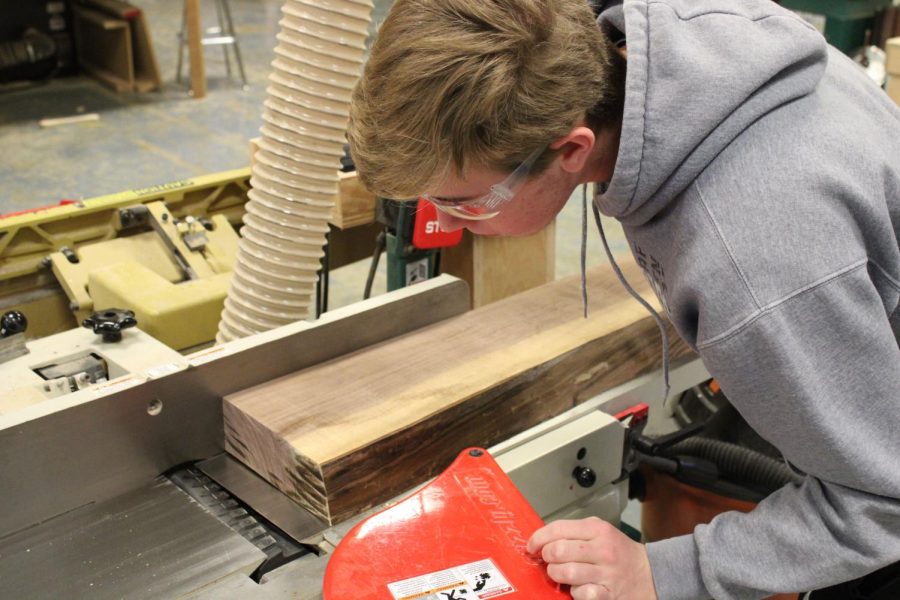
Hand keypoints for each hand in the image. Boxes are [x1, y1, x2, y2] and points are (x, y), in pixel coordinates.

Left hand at [527, 517, 657, 599]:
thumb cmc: (619, 551)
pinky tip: (578, 588)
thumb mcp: (600, 532)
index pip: (558, 529)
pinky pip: (581, 594)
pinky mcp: (608, 595)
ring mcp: (606, 573)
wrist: (650, 573)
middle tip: (548, 560)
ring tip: (559, 574)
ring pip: (566, 573)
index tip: (532, 546)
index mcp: (597, 529)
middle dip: (547, 557)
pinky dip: (575, 592)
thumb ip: (575, 532)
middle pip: (558, 551)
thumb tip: (543, 539)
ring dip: (556, 574)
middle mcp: (602, 550)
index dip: (538, 538)